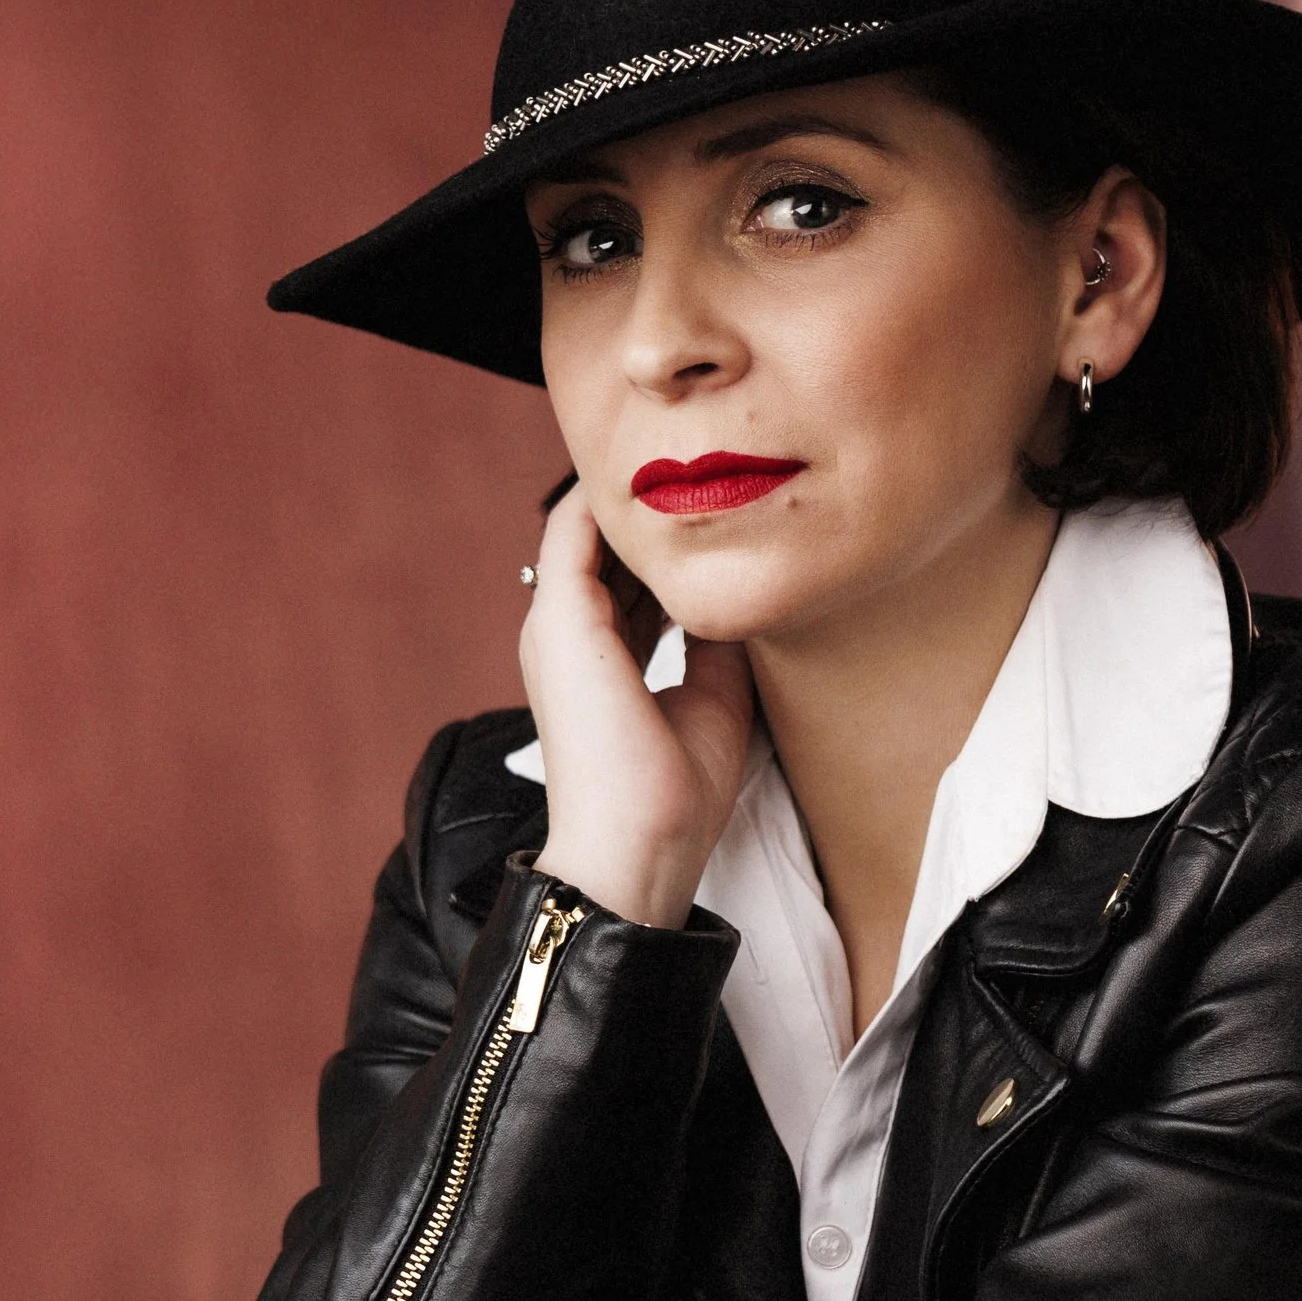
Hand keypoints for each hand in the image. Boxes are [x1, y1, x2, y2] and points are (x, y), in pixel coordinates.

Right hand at [519, 483, 756, 925]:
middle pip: (611, 548)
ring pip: (591, 528)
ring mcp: (559, 625)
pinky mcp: (561, 618)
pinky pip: (574, 526)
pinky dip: (610, 496)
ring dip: (637, 496)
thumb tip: (742, 594)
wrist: (637, 850)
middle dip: (658, 512)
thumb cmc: (671, 799)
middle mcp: (571, 636)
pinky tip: (664, 473)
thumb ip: (717, 642)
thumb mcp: (714, 701)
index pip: (631, 581)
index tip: (724, 511)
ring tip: (691, 451)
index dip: (672, 544)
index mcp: (602, 660)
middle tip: (715, 461)